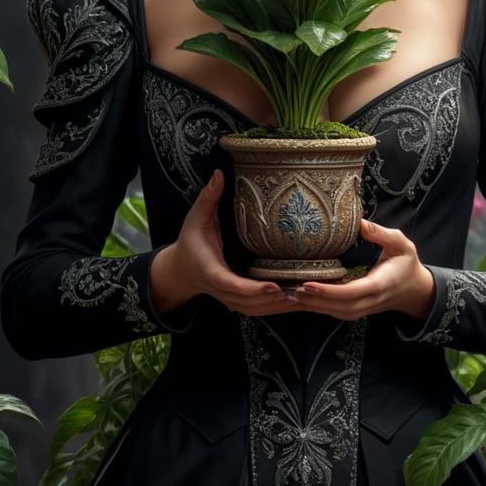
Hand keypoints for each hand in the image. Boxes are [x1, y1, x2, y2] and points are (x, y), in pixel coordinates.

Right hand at [150, 170, 296, 316]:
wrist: (181, 270)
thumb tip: (218, 174)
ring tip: (303, 298)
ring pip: (255, 310)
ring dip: (278, 308)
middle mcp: (221, 290)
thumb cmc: (190, 242)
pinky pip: (257, 310)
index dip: (253, 289)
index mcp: (211, 271)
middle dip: (274, 301)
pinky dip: (275, 308)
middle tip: (300, 291)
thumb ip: (208, 198)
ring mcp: (229, 299)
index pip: (232, 285)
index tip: (274, 286)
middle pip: (249, 303)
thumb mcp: (195, 218)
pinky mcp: (237, 301)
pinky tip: (295, 301)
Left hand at [290, 219, 435, 320]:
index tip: (308, 283)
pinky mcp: (359, 309)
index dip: (328, 291)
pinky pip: (338, 312)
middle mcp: (370, 300)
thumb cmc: (407, 263)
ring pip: (337, 313)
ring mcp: (365, 308)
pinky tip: (304, 300)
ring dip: (315, 307)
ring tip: (292, 295)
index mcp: (379, 284)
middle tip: (292, 290)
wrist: (415, 290)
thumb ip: (381, 233)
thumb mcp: (400, 243)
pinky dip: (320, 308)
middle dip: (315, 301)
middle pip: (340, 307)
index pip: (351, 292)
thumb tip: (360, 223)